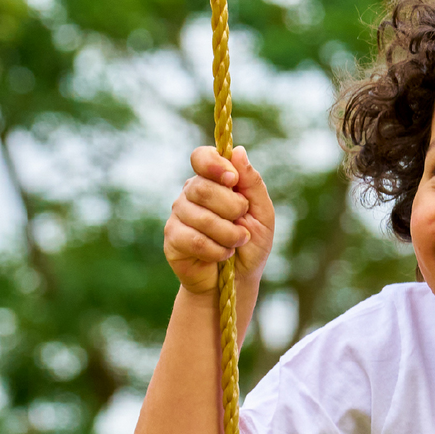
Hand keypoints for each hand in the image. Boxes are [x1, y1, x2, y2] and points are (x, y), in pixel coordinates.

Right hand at [164, 145, 274, 297]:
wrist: (236, 282)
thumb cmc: (250, 245)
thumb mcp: (262, 214)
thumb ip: (252, 183)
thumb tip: (239, 152)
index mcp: (212, 181)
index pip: (201, 157)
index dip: (215, 165)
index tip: (233, 180)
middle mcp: (191, 194)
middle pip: (203, 188)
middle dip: (232, 208)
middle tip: (243, 224)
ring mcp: (179, 215)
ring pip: (201, 217)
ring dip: (228, 235)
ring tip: (236, 245)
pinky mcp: (172, 238)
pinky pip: (195, 240)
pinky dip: (216, 250)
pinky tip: (222, 255)